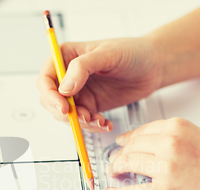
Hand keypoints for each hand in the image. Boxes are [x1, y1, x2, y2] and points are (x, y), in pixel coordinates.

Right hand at [37, 38, 162, 131]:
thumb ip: (82, 68)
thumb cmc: (132, 52)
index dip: (50, 96)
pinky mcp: (90, 105)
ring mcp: (79, 92)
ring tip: (100, 121)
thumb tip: (64, 89)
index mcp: (65, 57)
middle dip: (66, 113)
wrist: (154, 66)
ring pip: (66, 115)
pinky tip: (106, 124)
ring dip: (80, 123)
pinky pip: (83, 122)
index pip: (45, 79)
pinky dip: (92, 126)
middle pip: (51, 101)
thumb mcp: (107, 54)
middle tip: (84, 118)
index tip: (64, 107)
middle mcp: (68, 76)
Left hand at [102, 118, 199, 189]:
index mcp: (177, 127)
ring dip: (116, 170)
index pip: (141, 131)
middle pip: (130, 147)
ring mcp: (166, 166)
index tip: (122, 145)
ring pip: (126, 164)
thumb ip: (175, 139)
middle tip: (116, 163)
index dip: (127, 140)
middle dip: (120, 156)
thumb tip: (150, 145)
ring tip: (115, 174)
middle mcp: (169, 143)